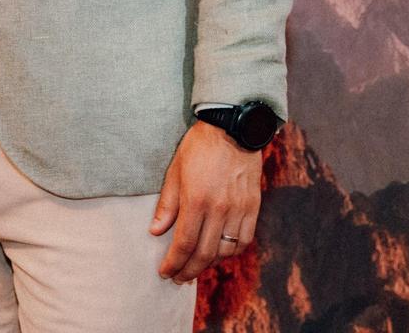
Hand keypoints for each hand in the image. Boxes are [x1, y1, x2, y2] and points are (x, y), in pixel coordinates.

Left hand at [150, 121, 261, 282]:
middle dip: (189, 270)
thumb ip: (167, 205)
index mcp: (197, 200)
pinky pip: (244, 240)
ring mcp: (239, 210)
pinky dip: (231, 252)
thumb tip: (155, 232)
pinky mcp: (253, 208)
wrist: (233, 131)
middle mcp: (220, 209)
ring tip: (195, 266)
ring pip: (225, 251)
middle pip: (205, 253)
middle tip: (178, 278)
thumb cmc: (198, 148)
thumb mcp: (174, 171)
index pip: (184, 243)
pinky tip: (220, 254)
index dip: (173, 262)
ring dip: (209, 264)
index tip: (165, 272)